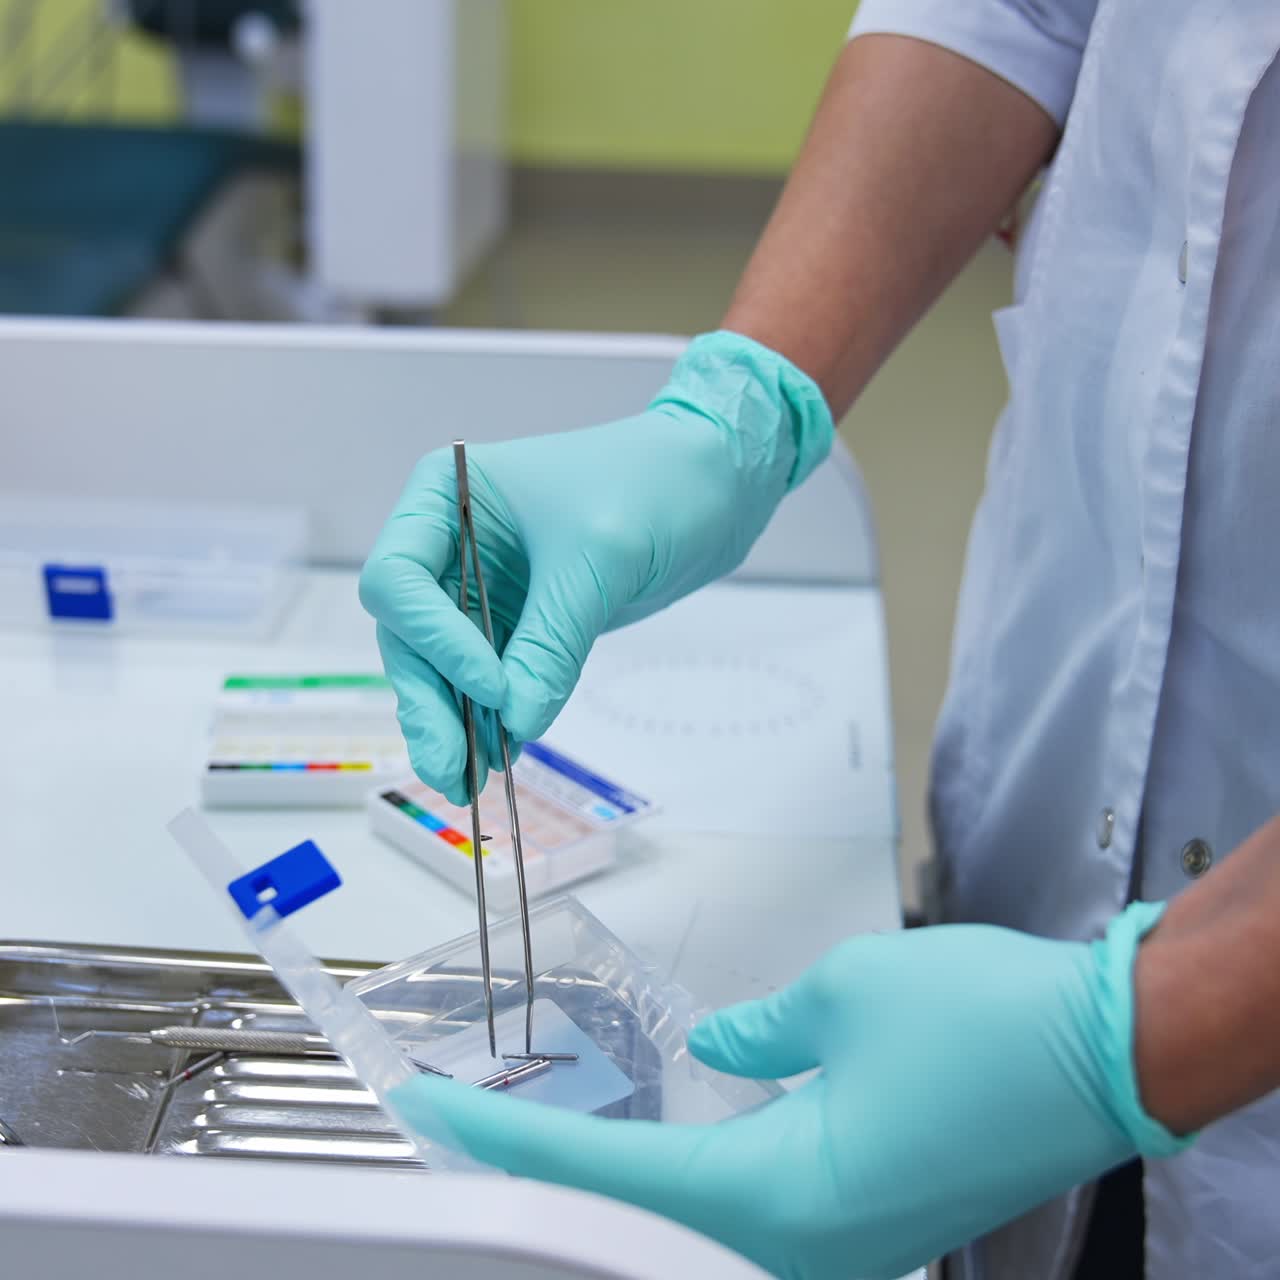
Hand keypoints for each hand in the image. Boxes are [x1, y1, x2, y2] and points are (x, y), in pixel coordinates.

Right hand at [359, 331, 830, 804]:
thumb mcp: (597, 561)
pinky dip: (492, 716)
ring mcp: (480, 585)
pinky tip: (501, 757)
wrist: (713, 484)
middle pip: (410, 634)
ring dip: (453, 723)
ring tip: (466, 784)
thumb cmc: (652, 486)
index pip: (400, 579)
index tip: (493, 686)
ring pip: (442, 666)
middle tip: (452, 768)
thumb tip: (516, 724)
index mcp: (445, 495)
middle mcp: (448, 541)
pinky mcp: (518, 621)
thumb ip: (551, 643)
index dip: (435, 640)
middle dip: (431, 701)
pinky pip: (490, 677)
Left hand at [391, 904, 1189, 1279]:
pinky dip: (685, 1181)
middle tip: (474, 1123)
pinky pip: (754, 1213)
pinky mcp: (874, 1225)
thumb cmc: (985, 1022)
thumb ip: (763, 1027)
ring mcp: (843, 1247)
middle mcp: (805, 1246)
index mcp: (781, 1196)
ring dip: (615, 1181)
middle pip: (640, 1221)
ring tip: (540, 1130)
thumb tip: (726, 1047)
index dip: (513, 1140)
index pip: (608, 1172)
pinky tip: (651, 1147)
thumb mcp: (846, 993)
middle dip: (548, 1175)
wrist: (1113, 1052)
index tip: (440, 1113)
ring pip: (695, 1225)